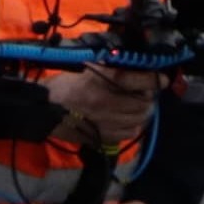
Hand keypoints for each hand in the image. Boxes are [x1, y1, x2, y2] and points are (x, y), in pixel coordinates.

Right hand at [44, 63, 161, 148]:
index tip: (161, 79)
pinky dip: (133, 126)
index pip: (138, 80)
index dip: (154, 79)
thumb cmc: (61, 87)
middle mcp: (107, 102)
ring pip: (140, 118)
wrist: (41, 110)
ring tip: (137, 107)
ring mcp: (106, 122)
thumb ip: (109, 69)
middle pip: (144, 102)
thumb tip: (131, 66)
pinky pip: (130, 133)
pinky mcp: (104, 137)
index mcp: (101, 82)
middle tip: (144, 94)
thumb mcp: (84, 70)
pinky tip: (126, 120)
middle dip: (148, 97)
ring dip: (142, 111)